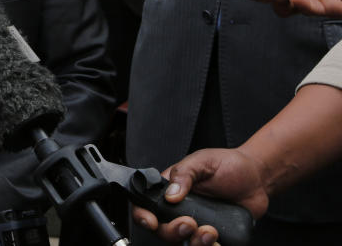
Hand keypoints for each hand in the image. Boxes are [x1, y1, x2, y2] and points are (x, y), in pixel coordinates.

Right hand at [131, 148, 268, 243]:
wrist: (257, 178)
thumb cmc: (227, 165)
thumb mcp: (202, 161)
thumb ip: (184, 173)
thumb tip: (170, 195)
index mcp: (170, 191)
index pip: (146, 205)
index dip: (143, 216)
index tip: (152, 221)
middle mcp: (179, 210)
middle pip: (163, 230)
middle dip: (172, 232)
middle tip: (189, 224)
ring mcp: (196, 225)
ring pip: (183, 243)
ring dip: (194, 243)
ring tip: (210, 232)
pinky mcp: (213, 236)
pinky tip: (219, 240)